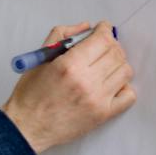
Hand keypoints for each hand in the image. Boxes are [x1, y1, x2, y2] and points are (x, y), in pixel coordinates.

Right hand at [2, 21, 134, 154]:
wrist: (26, 128)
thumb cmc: (30, 94)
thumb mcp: (38, 60)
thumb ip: (61, 36)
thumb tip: (86, 26)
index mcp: (68, 65)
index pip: (102, 39)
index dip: (105, 30)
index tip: (103, 28)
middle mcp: (86, 81)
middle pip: (116, 53)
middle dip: (112, 46)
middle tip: (103, 47)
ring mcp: (97, 99)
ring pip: (125, 71)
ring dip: (118, 64)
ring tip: (105, 67)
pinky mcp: (103, 114)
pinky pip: (129, 95)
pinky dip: (124, 87)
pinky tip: (111, 85)